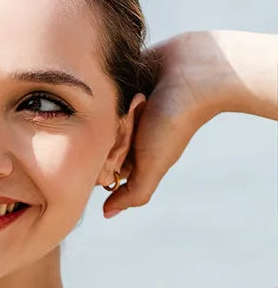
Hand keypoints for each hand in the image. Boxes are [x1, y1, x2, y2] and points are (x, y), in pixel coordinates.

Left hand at [104, 31, 221, 217]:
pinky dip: (105, 86)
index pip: (99, 167)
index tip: (115, 148)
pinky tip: (119, 82)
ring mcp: (122, 107)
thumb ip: (133, 194)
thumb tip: (106, 214)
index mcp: (132, 156)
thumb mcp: (153, 167)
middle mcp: (126, 133)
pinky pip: (100, 87)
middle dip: (101, 133)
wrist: (194, 73)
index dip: (99, 161)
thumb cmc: (173, 124)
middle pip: (93, 141)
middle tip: (122, 121)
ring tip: (123, 100)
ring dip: (102, 108)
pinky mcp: (121, 80)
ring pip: (94, 114)